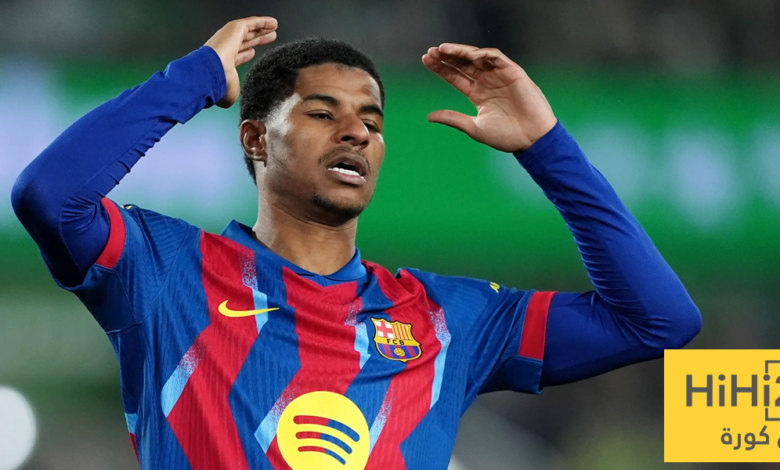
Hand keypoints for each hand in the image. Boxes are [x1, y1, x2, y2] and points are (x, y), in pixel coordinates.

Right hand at [205, 17, 277, 107]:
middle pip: (244, 42)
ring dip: (261, 29)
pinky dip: (263, 22)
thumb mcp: (231, 94)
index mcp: (223, 64)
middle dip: (256, 39)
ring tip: (273, 27)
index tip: (253, 52)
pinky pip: (251, 22)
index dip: (245, 54)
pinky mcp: (234, 28)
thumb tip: (230, 100)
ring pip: (248, 31)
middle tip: (269, 38)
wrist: (212, 73)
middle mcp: (225, 49)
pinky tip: (273, 23)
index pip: (236, 56)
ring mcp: (229, 38)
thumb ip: (235, 93)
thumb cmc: (219, 86)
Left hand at [422, 43, 556, 152]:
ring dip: (460, 51)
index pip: (455, 76)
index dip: (441, 68)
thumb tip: (429, 117)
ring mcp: (499, 76)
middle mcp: (487, 82)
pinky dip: (484, 54)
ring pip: (477, 57)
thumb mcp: (474, 127)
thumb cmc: (506, 136)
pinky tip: (470, 55)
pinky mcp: (513, 72)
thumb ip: (452, 118)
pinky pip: (497, 57)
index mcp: (477, 94)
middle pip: (463, 63)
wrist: (531, 139)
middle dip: (446, 56)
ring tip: (443, 49)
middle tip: (431, 52)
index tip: (425, 59)